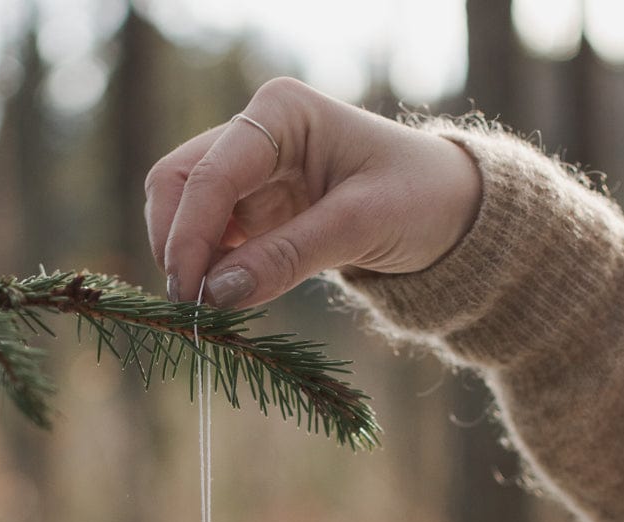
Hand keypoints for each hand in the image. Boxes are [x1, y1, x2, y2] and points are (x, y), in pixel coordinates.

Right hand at [145, 77, 481, 306]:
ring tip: (212, 306)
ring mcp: (248, 173)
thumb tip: (216, 295)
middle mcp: (253, 134)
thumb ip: (287, 257)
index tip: (191, 295)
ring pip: (181, 212)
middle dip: (175, 244)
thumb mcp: (360, 225)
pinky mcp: (249, 210)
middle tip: (192, 305)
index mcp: (281, 114)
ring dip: (187, 260)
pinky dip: (207, 270)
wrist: (447, 209)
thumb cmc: (418, 197)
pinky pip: (207, 240)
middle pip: (176, 184)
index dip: (188, 235)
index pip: (208, 174)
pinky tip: (226, 297)